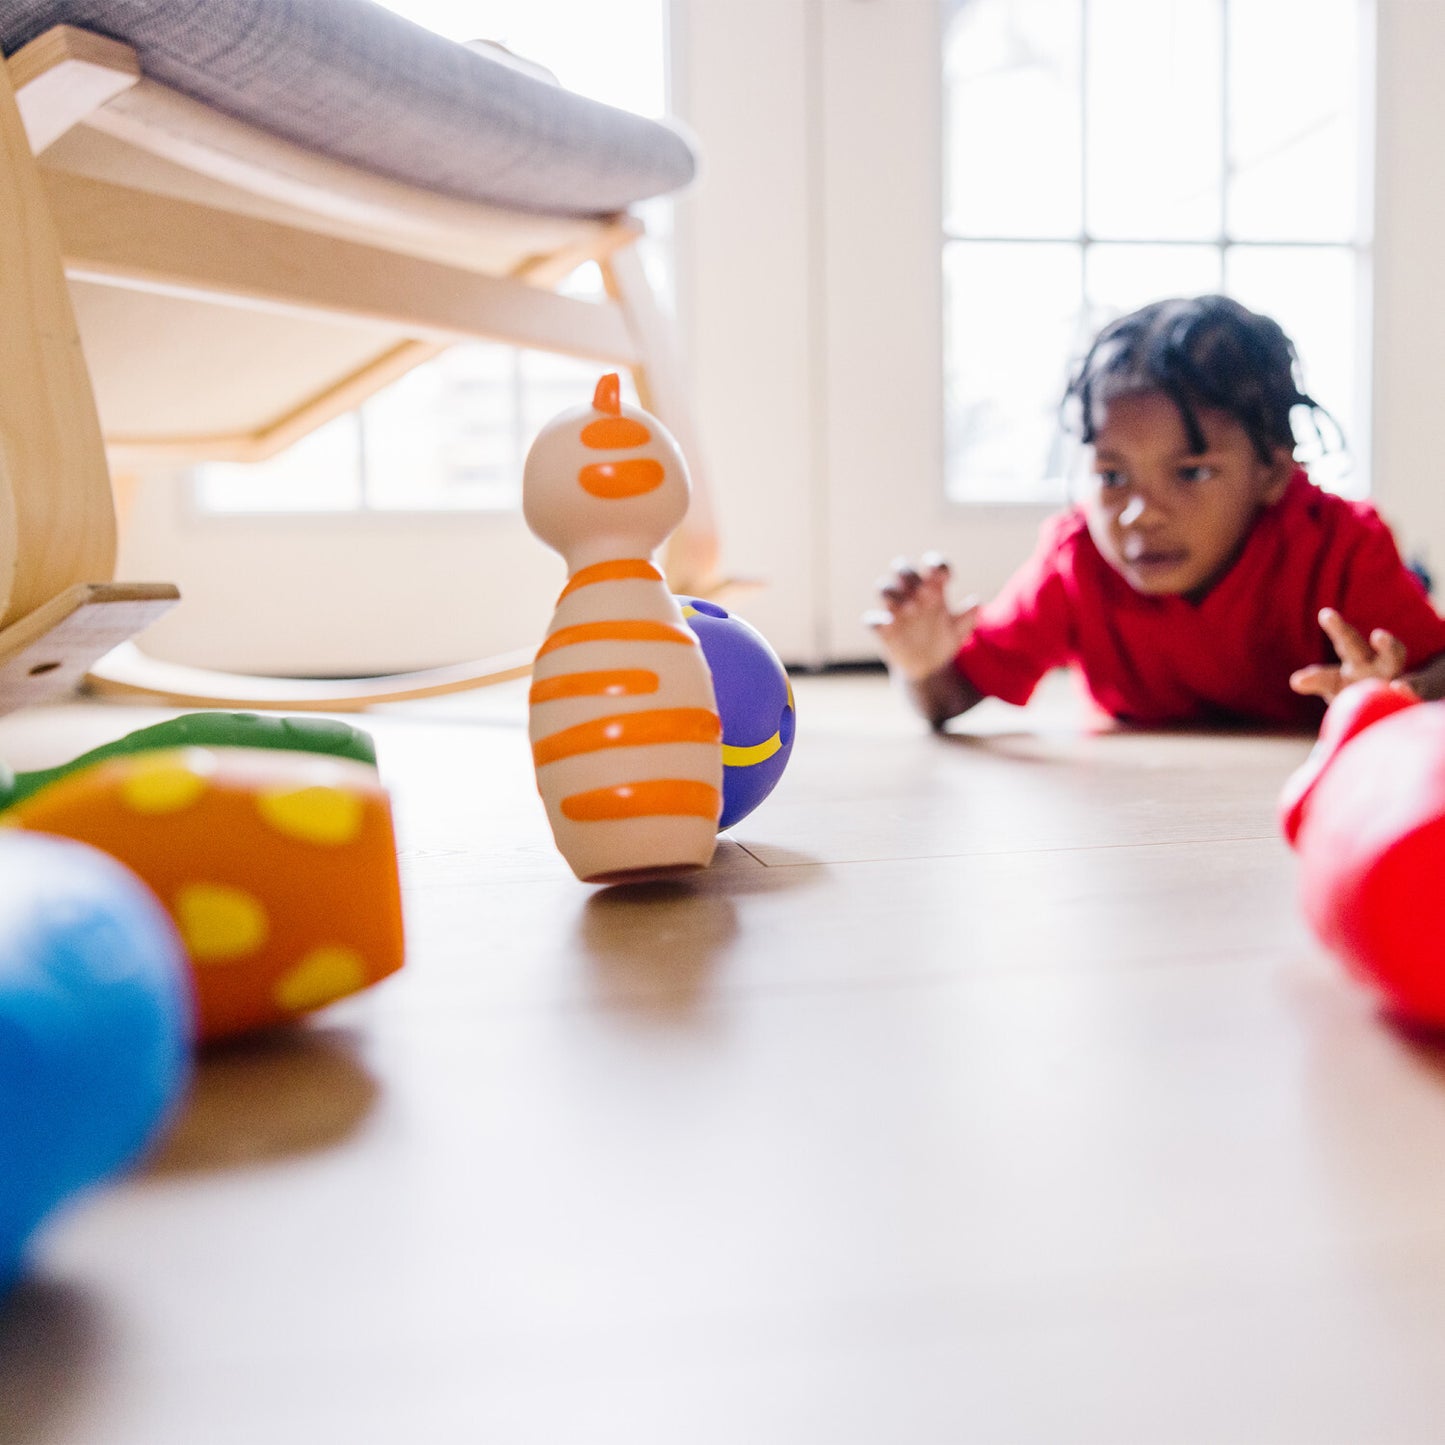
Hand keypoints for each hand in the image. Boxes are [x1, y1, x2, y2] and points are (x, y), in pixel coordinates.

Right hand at [863, 553, 979, 681]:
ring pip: (883, 587)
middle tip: (924, 592)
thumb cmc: (943, 642)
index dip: (936, 565)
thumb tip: (976, 602)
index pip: (932, 566)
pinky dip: (877, 619)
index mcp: (932, 589)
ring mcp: (894, 610)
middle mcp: (910, 595)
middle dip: (910, 575)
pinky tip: (889, 624)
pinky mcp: (882, 629)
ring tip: (911, 609)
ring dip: (894, 593)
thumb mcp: (959, 631)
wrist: (928, 668)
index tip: (946, 578)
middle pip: (902, 568)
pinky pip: (871, 619)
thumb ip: (967, 617)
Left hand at [1290, 607, 1414, 702]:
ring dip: (1387, 646)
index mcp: (1353, 659)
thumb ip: (1319, 680)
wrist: (1403, 694)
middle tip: (1326, 614)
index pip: (1340, 643)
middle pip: (1355, 644)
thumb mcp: (1337, 685)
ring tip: (1379, 635)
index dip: (1334, 630)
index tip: (1322, 618)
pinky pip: (1416, 686)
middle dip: (1342, 630)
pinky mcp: (1414, 690)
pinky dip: (1409, 686)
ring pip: (1393, 656)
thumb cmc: (1361, 688)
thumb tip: (1295, 681)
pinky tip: (1400, 686)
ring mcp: (1393, 675)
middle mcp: (1371, 663)